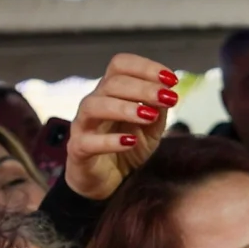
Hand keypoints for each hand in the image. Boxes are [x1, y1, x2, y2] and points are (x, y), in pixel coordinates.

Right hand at [65, 53, 176, 198]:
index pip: (120, 65)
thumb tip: (168, 92)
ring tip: (149, 116)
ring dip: (124, 107)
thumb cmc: (127, 148)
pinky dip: (109, 140)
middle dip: (143, 88)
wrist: (107, 182)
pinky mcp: (78, 150)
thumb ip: (157, 110)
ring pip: (94, 105)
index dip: (145, 67)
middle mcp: (94, 103)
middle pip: (112, 83)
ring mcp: (83, 125)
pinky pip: (88, 141)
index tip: (171, 79)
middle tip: (168, 97)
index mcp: (111, 92)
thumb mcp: (151, 129)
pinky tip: (129, 142)